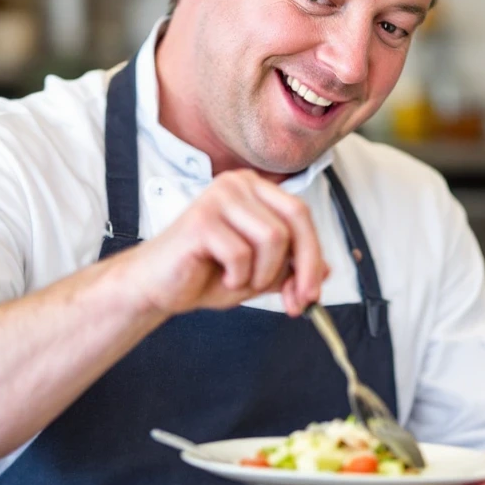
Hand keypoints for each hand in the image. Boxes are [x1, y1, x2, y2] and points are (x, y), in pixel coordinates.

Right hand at [129, 170, 327, 317]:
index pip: (300, 214)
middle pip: (294, 219)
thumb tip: (327, 270)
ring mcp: (218, 197)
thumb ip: (290, 267)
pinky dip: (237, 277)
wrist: (156, 286)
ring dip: (262, 274)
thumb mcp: (259, 272)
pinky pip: (241, 253)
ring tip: (240, 282)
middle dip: (303, 265)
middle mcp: (238, 183)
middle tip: (297, 301)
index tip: (312, 292)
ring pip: (272, 238)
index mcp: (255, 189)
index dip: (314, 255)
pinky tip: (221, 278)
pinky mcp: (201, 219)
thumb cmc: (204, 274)